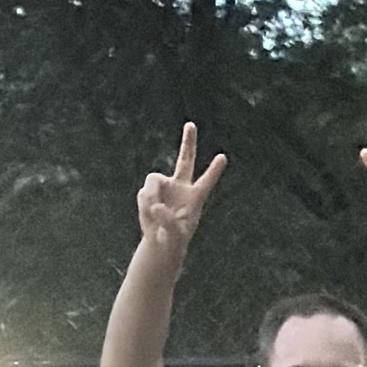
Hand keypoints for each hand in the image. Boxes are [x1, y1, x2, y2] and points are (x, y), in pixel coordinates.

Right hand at [136, 122, 227, 262]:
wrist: (160, 242)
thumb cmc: (174, 240)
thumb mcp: (175, 236)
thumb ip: (168, 221)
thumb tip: (156, 206)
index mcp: (195, 198)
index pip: (206, 182)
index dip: (213, 171)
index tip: (223, 157)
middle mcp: (181, 187)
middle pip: (185, 160)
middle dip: (188, 142)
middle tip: (191, 124)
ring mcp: (165, 187)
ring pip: (153, 180)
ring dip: (150, 195)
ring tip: (152, 211)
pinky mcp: (150, 192)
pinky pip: (143, 193)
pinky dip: (143, 204)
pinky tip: (149, 215)